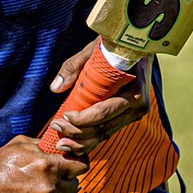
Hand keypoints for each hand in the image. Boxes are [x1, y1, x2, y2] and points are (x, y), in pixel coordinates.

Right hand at [0, 135, 88, 192]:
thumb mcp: (20, 144)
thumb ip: (43, 144)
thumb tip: (58, 143)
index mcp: (48, 165)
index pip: (82, 166)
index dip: (78, 163)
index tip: (73, 164)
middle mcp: (51, 188)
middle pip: (74, 185)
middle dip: (66, 180)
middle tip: (52, 178)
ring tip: (38, 192)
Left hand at [47, 39, 150, 154]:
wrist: (138, 47)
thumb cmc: (116, 47)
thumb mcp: (95, 50)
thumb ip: (74, 66)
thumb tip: (56, 87)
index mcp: (134, 91)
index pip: (105, 112)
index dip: (83, 118)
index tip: (64, 115)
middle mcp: (138, 107)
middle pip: (104, 128)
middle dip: (77, 132)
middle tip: (55, 127)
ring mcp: (133, 114)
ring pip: (105, 134)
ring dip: (81, 142)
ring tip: (60, 143)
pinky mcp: (127, 117)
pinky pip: (107, 132)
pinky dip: (90, 141)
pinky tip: (73, 146)